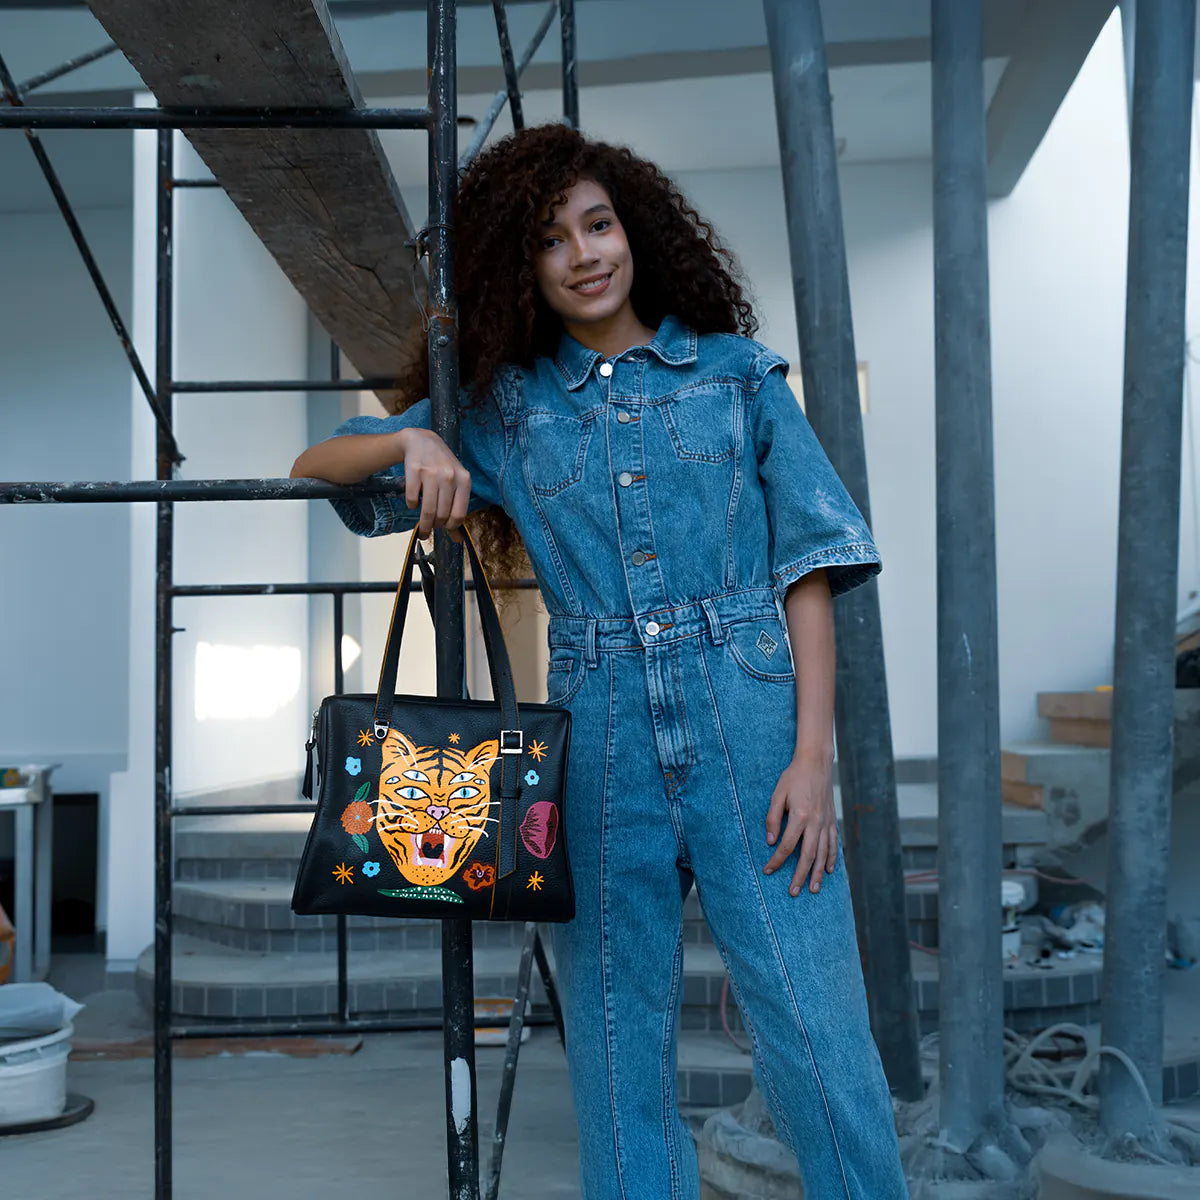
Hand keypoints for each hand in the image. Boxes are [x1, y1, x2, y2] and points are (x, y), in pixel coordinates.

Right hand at [398, 428, 471, 538]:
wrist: (422, 441)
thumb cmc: (442, 467)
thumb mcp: (456, 484)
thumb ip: (457, 509)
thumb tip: (458, 539)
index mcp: (464, 480)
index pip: (459, 515)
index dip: (450, 527)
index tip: (444, 528)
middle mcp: (449, 476)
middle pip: (442, 515)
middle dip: (434, 526)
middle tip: (429, 528)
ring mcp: (432, 473)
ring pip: (427, 510)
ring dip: (423, 523)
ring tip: (422, 526)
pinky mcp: (414, 471)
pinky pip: (412, 499)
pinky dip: (412, 505)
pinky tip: (414, 502)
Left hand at [763, 753, 837, 894]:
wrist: (816, 763)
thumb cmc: (793, 778)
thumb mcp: (777, 795)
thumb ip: (773, 818)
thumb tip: (770, 841)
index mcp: (800, 816)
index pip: (787, 845)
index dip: (777, 860)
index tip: (768, 870)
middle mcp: (816, 822)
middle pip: (808, 856)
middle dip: (800, 876)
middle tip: (793, 892)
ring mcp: (827, 822)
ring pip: (823, 854)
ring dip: (818, 873)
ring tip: (813, 889)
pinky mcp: (832, 820)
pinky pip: (833, 844)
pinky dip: (832, 859)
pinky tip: (829, 870)